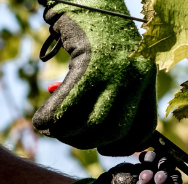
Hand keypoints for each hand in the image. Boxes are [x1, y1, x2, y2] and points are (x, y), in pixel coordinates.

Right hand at [33, 0, 157, 155]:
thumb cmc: (96, 32)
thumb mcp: (115, 65)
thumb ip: (113, 96)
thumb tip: (94, 135)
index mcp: (145, 77)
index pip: (143, 129)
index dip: (119, 146)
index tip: (100, 146)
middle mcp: (135, 74)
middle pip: (114, 131)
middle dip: (86, 143)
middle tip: (67, 136)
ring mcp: (114, 69)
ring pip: (92, 124)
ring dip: (66, 134)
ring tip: (51, 128)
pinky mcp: (89, 62)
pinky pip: (68, 105)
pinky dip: (51, 119)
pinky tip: (41, 121)